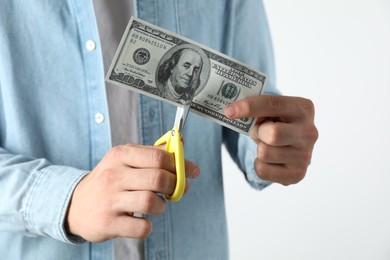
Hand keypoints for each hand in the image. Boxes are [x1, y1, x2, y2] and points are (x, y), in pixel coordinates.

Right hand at [66, 144, 199, 241]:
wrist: (75, 205)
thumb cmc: (109, 180)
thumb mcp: (125, 159)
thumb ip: (152, 152)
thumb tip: (180, 141)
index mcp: (120, 155)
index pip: (159, 156)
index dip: (180, 165)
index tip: (191, 172)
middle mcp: (113, 175)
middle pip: (158, 178)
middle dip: (175, 186)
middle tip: (175, 190)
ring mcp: (109, 200)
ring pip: (151, 201)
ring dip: (162, 206)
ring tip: (157, 205)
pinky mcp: (108, 223)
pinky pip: (141, 227)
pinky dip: (148, 226)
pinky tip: (143, 220)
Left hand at [225, 95, 317, 184]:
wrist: (291, 147)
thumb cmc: (277, 123)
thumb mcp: (270, 111)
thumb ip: (257, 109)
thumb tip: (232, 112)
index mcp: (303, 109)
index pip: (274, 104)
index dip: (249, 106)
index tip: (229, 111)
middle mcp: (309, 132)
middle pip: (272, 134)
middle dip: (258, 132)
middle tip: (259, 131)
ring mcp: (305, 156)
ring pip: (264, 153)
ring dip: (258, 148)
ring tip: (266, 144)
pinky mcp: (297, 174)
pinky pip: (262, 171)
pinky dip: (259, 164)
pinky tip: (269, 159)